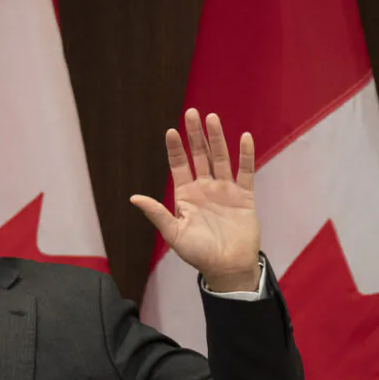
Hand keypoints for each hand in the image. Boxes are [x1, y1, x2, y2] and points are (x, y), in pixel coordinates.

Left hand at [131, 108, 261, 291]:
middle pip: (199, 156)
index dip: (175, 149)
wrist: (227, 267)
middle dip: (194, 135)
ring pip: (220, 158)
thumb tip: (133, 197)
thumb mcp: (173, 233)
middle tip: (191, 112)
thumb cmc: (198, 253)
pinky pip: (245, 171)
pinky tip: (243, 137)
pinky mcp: (244, 196)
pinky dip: (245, 155)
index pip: (179, 166)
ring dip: (216, 138)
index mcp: (186, 196)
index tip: (170, 131)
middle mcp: (205, 188)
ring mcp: (225, 190)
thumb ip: (156, 213)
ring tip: (212, 118)